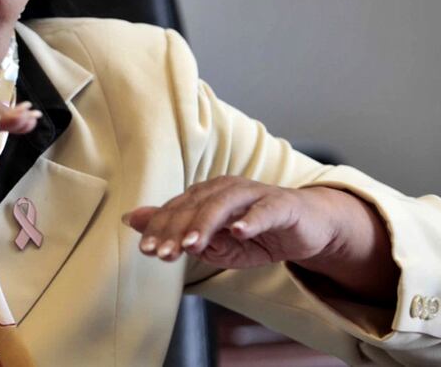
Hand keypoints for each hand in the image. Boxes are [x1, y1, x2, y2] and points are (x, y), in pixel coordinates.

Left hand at [122, 175, 342, 268]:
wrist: (307, 228)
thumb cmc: (257, 234)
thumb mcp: (216, 242)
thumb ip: (178, 232)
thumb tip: (133, 220)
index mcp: (206, 195)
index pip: (177, 210)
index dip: (160, 229)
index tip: (146, 250)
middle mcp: (225, 188)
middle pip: (195, 206)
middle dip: (177, 230)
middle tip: (162, 253)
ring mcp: (254, 194)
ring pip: (224, 205)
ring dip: (206, 224)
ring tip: (192, 244)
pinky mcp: (281, 204)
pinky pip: (264, 211)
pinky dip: (251, 220)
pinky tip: (239, 231)